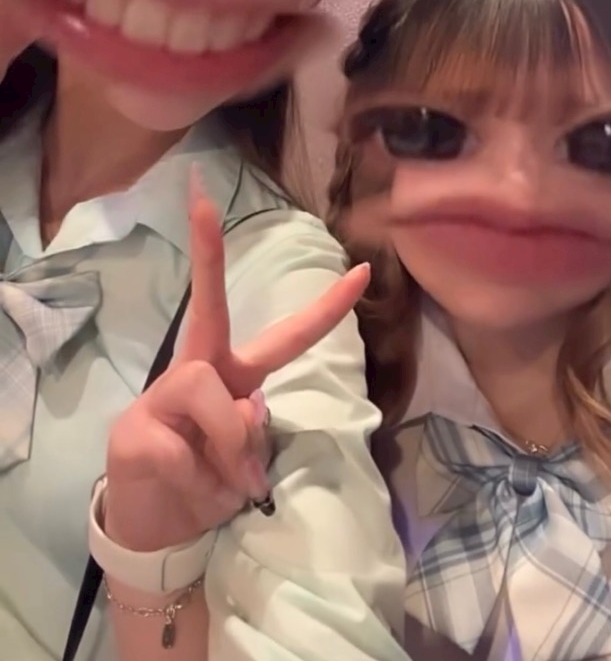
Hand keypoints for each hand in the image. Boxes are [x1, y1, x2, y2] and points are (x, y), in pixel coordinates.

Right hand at [105, 175, 369, 551]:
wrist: (154, 523)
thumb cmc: (207, 478)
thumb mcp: (244, 461)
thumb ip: (252, 430)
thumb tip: (244, 412)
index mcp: (232, 373)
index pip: (284, 336)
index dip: (326, 308)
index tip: (362, 271)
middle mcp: (197, 369)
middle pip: (209, 310)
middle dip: (207, 254)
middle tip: (202, 202)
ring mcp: (161, 395)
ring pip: (216, 401)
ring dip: (231, 456)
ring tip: (222, 483)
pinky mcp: (133, 431)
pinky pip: (187, 455)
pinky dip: (203, 486)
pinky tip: (189, 490)